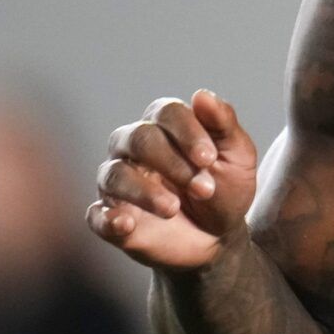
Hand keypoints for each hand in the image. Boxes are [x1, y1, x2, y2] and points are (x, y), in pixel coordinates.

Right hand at [88, 89, 258, 270]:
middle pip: (138, 138)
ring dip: (144, 191)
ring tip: (173, 208)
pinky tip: (126, 223)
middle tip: (203, 188)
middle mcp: (133, 148)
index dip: (187, 132)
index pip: (166, 112)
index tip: (209, 159)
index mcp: (165, 126)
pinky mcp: (110, 218)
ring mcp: (118, 183)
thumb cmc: (226, 188)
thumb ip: (224, 124)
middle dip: (172, 163)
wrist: (220, 237)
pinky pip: (96, 215)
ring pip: (114, 174)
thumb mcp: (237, 157)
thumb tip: (203, 95)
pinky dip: (107, 219)